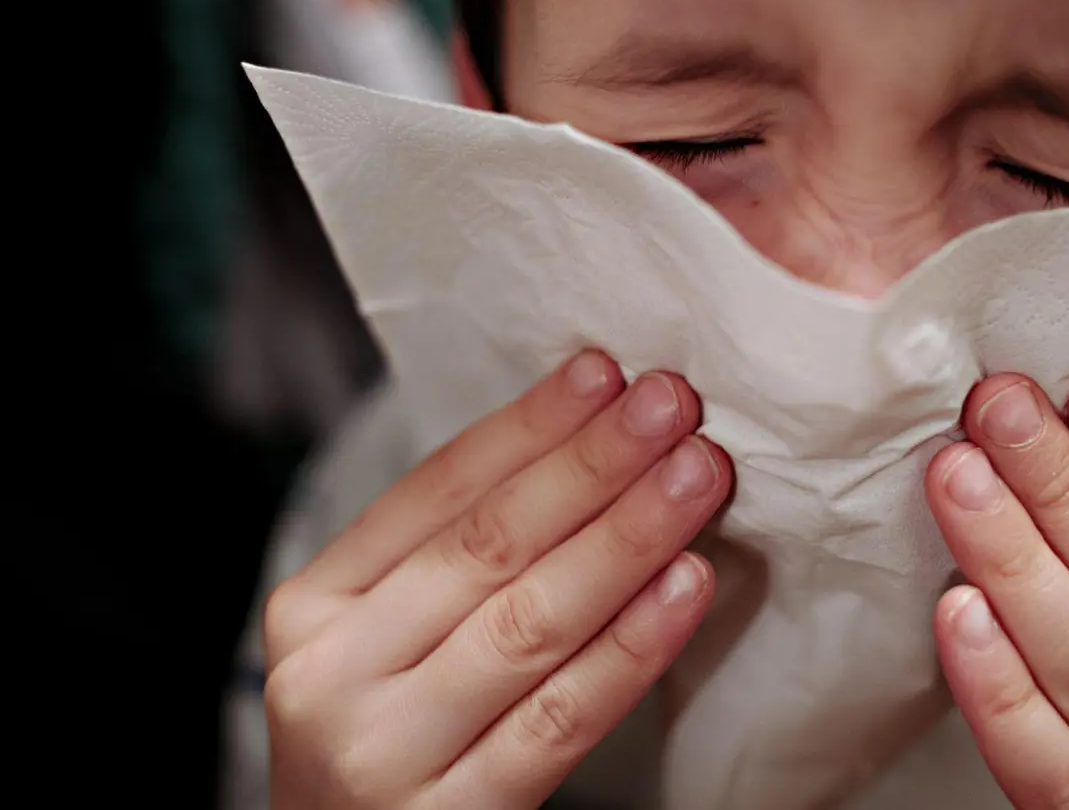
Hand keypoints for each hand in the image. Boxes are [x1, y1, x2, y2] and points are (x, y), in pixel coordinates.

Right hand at [262, 351, 730, 809]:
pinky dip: (633, 647)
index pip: (432, 493)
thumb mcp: (384, 643)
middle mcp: (331, 673)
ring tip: (697, 477)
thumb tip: (586, 441)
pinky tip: (687, 586)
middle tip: (673, 405)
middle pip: (486, 546)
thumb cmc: (392, 742)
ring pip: (529, 623)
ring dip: (626, 538)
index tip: (604, 372)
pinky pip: (560, 719)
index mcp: (313, 607)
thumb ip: (454, 563)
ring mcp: (383, 754)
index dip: (527, 427)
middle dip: (592, 464)